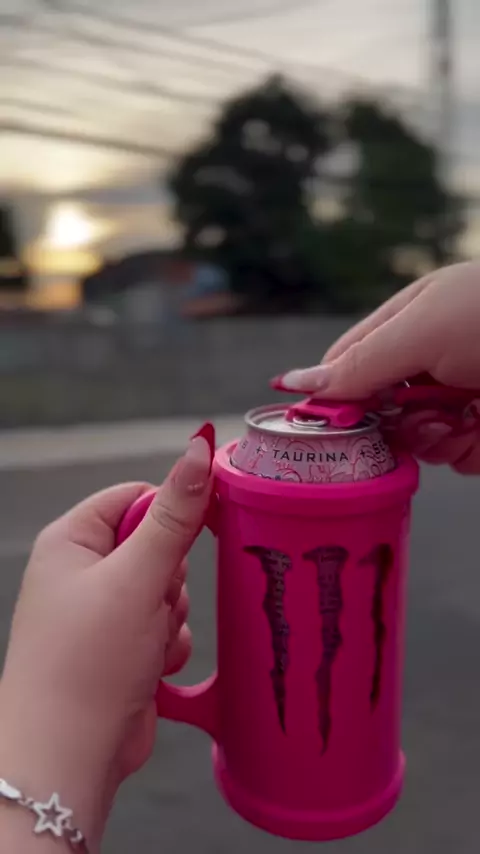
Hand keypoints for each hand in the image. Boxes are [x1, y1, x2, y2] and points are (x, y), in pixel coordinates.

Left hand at [0, 425, 213, 851]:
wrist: (68, 756)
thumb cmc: (89, 661)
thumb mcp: (138, 576)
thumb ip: (176, 512)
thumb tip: (199, 444)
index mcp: (72, 541)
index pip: (135, 496)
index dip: (171, 511)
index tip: (199, 529)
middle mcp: (83, 572)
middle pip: (158, 544)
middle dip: (170, 578)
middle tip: (155, 602)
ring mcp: (102, 612)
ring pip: (168, 588)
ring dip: (172, 615)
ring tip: (148, 642)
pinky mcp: (121, 646)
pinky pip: (166, 626)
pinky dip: (168, 644)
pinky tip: (152, 668)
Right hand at [275, 262, 479, 472]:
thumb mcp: (423, 331)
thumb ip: (360, 363)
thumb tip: (292, 382)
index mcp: (407, 324)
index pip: (348, 365)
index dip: (334, 397)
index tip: (327, 425)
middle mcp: (429, 362)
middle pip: (378, 413)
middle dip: (391, 424)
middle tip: (417, 414)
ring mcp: (457, 398)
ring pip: (416, 441)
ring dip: (433, 439)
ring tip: (460, 416)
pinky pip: (456, 456)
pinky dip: (466, 448)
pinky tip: (479, 425)